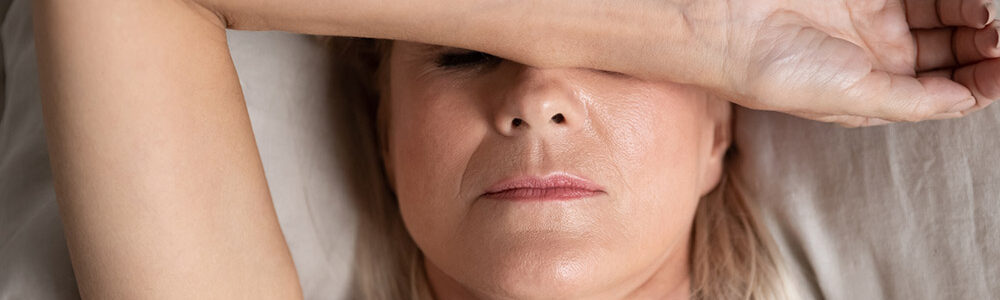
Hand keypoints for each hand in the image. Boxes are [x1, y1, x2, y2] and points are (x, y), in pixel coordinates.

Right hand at [720, 0, 998, 125]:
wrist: (729, 24)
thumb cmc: (776, 72)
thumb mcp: (854, 98)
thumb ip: (914, 100)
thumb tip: (968, 100)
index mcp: (872, 91)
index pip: (940, 89)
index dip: (978, 84)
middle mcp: (876, 55)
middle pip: (949, 50)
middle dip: (981, 50)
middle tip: (998, 43)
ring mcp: (872, 16)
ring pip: (942, 14)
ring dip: (972, 18)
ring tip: (988, 19)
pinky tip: (970, 3)